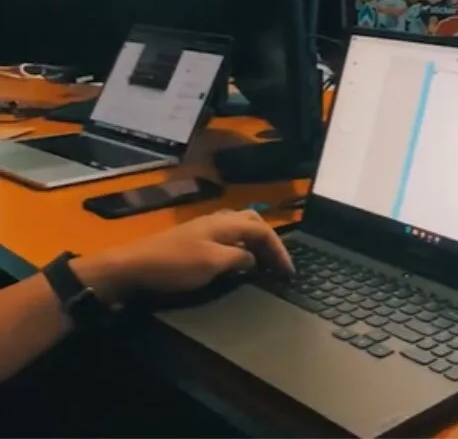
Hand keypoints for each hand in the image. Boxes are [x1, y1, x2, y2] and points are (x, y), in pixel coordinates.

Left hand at [72, 209, 293, 302]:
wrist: (132, 267)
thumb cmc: (174, 265)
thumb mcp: (212, 264)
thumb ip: (238, 258)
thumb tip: (253, 259)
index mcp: (226, 223)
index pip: (264, 230)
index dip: (280, 250)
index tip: (289, 272)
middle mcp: (217, 220)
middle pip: (254, 224)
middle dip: (270, 242)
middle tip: (278, 264)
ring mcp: (203, 229)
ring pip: (240, 229)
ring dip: (255, 244)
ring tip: (262, 263)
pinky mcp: (193, 240)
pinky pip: (227, 238)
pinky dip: (240, 247)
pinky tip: (236, 262)